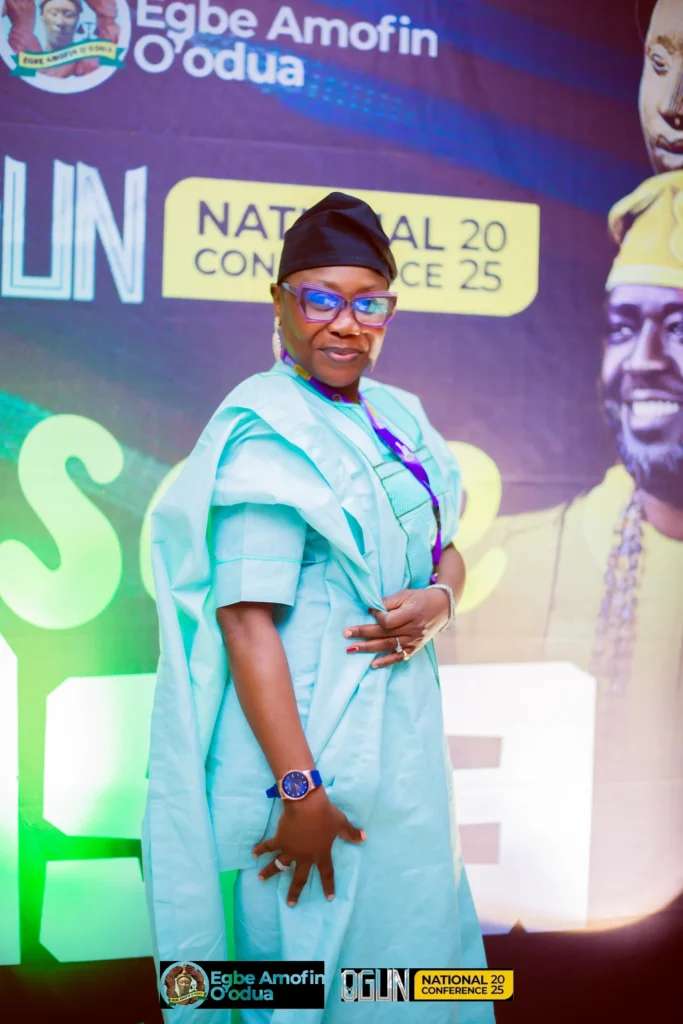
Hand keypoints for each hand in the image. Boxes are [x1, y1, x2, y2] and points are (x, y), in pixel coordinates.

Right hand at [252, 788, 365, 905]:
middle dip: (295, 891)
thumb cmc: (326, 814)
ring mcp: (290, 849)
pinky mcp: (280, 839)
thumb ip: (351, 832)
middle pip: (299, 877)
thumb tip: (364, 837)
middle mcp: (304, 856)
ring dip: (269, 872)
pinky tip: (253, 853)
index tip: (329, 898)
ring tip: (261, 878)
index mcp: (320, 854)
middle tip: (290, 903)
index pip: (326, 873)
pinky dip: (260, 849)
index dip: (328, 885)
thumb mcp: (340, 823)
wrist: (307, 805)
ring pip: (279, 865)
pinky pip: (268, 846)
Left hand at [343, 586, 449, 667]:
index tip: (369, 611)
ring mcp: (414, 640)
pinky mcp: (415, 648)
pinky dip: (386, 661)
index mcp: (411, 614)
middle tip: (346, 634)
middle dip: (363, 634)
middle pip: (384, 634)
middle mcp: (413, 629)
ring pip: (388, 646)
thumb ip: (388, 602)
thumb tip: (370, 609)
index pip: (388, 621)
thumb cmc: (420, 598)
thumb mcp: (405, 594)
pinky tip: (373, 665)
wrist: (442, 607)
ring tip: (352, 649)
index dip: (376, 616)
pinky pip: (399, 657)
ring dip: (369, 648)